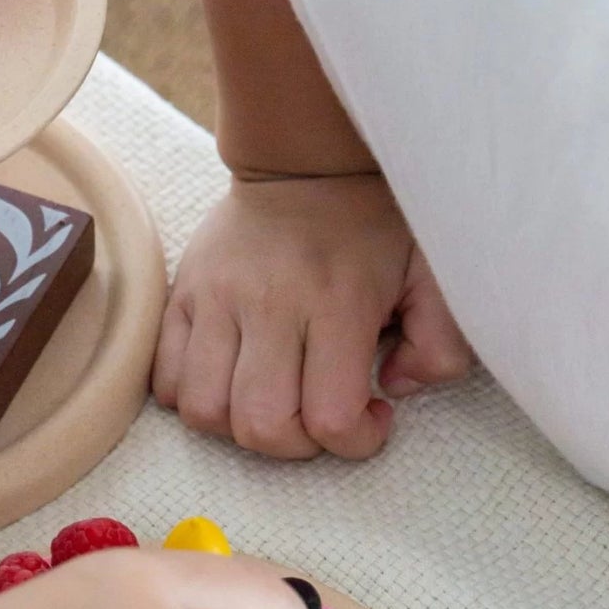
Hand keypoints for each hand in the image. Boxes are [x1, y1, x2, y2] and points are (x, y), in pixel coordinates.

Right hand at [152, 173, 471, 458]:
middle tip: (318, 417)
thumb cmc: (373, 227)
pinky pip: (166, 379)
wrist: (304, 162)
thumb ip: (442, 343)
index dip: (356, 442)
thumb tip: (394, 389)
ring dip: (238, 428)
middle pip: (259, 425)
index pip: (329, 417)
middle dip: (294, 446)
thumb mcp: (434, 274)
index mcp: (337, 303)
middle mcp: (268, 304)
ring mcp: (215, 300)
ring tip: (273, 402)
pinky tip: (233, 381)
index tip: (373, 416)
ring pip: (203, 410)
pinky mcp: (181, 297)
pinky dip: (194, 397)